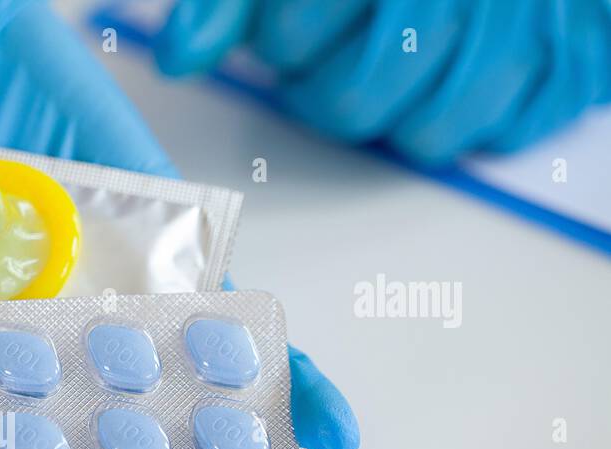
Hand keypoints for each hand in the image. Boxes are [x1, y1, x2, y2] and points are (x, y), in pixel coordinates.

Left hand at [153, 0, 610, 165]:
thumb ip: (231, 1)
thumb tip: (181, 56)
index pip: (289, 35)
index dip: (280, 42)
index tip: (292, 27)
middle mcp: (453, 0)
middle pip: (349, 103)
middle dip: (324, 92)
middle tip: (333, 59)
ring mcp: (516, 35)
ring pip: (417, 136)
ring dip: (391, 116)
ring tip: (392, 67)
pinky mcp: (563, 72)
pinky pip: (489, 138)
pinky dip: (463, 119)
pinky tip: (452, 76)